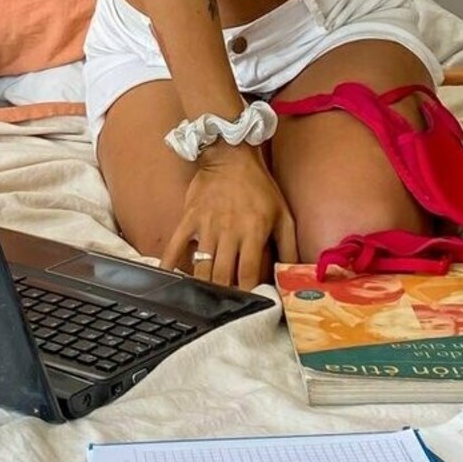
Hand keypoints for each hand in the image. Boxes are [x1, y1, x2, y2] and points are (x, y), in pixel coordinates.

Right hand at [158, 143, 297, 290]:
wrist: (230, 154)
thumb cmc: (259, 186)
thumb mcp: (283, 214)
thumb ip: (290, 246)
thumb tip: (294, 273)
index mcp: (254, 230)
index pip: (249, 273)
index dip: (249, 293)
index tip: (250, 304)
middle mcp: (229, 230)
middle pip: (223, 276)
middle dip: (225, 295)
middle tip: (226, 306)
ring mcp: (206, 225)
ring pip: (202, 267)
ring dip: (204, 286)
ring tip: (206, 299)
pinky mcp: (189, 218)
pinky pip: (176, 245)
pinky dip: (170, 264)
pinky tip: (168, 279)